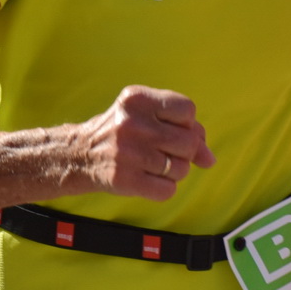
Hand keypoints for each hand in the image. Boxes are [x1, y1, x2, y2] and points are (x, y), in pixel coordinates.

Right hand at [73, 86, 215, 201]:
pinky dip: (163, 188)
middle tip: (166, 151)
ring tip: (154, 165)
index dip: (187, 123)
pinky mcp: (125, 179)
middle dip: (184, 151)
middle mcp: (131, 123)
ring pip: (181, 168)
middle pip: (188, 142)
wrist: (80, 154)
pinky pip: (168, 190)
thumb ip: (184, 130)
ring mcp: (127, 152)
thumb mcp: (147, 117)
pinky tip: (148, 179)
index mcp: (136, 99)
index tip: (172, 128)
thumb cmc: (123, 132)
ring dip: (174, 171)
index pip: (187, 110)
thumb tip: (209, 159)